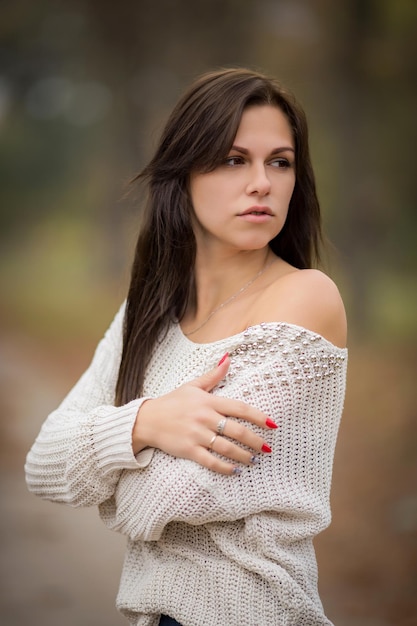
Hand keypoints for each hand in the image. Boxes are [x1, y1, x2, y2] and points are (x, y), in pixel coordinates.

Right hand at [132, 354, 276, 474]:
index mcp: (208, 402)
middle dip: (255, 441)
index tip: (272, 425)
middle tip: (267, 448)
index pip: (239, 408)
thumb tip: (228, 359)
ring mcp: (197, 435)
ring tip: (254, 460)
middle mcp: (205, 418)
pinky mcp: (189, 450)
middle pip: (237, 430)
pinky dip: (225, 468)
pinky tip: (235, 471)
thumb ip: (213, 375)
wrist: (147, 419)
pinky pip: (211, 461)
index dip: (258, 417)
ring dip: (243, 456)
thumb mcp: (192, 386)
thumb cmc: (172, 402)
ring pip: (226, 448)